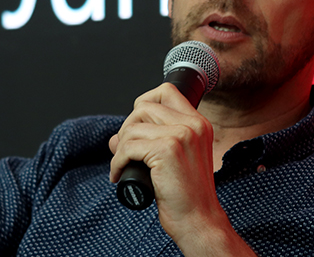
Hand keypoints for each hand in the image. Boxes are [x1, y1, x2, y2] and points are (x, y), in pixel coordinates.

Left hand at [109, 83, 225, 243]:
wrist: (199, 222)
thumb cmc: (185, 195)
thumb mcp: (173, 159)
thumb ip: (150, 141)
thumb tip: (114, 138)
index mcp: (199, 123)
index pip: (166, 91)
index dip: (143, 104)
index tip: (136, 128)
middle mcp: (193, 125)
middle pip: (142, 107)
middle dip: (127, 129)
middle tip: (126, 153)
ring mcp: (181, 135)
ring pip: (132, 127)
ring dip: (120, 148)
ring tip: (123, 166)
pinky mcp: (167, 150)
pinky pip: (127, 147)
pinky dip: (117, 162)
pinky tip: (119, 175)